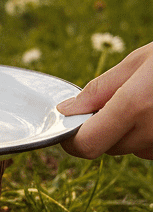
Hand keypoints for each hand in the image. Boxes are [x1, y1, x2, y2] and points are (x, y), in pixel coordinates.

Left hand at [58, 43, 152, 159]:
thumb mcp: (136, 63)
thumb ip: (99, 90)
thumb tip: (66, 110)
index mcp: (134, 106)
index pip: (87, 145)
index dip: (72, 140)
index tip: (69, 127)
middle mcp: (151, 132)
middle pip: (108, 146)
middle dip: (103, 127)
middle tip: (119, 98)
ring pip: (131, 148)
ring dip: (128, 130)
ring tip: (148, 99)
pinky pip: (152, 148)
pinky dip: (148, 134)